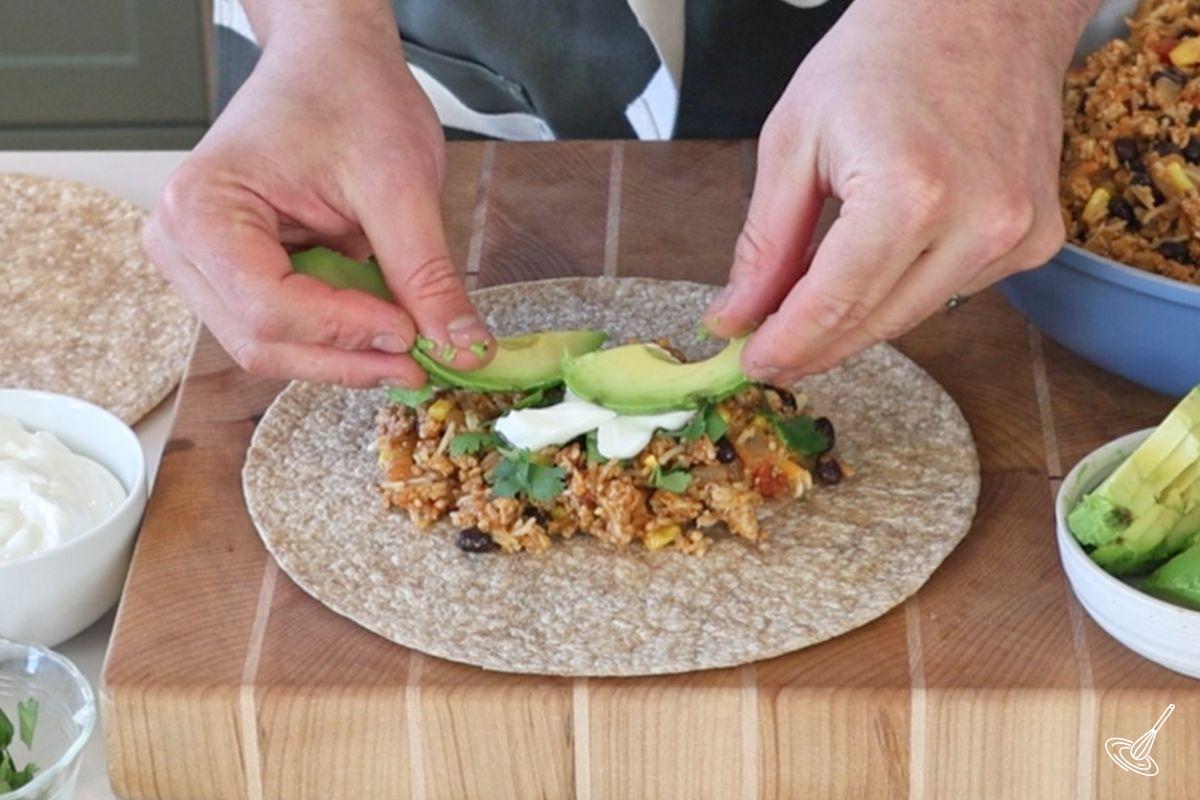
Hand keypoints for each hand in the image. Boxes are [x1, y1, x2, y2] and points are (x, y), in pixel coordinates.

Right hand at [142, 7, 491, 387]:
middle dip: (346, 359)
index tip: (413, 337)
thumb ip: (425, 274)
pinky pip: (283, 330)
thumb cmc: (349, 95)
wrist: (332, 61)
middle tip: (420, 361)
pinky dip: (337, 338)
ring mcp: (201, 265)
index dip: (346, 334)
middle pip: (262, 341)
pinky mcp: (232, 276)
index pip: (269, 307)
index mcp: (199, 209)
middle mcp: (181, 244)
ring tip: (408, 342)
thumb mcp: (399, 183)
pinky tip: (383, 325)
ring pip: (271, 346)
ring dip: (343, 356)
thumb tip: (461, 347)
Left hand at [706, 0, 1095, 381]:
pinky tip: (883, 259)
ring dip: (856, 320)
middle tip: (768, 350)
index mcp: (908, 193)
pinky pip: (953, 292)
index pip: (833, 305)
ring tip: (809, 304)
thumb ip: (765, 241)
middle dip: (814, 345)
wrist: (984, 8)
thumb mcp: (794, 139)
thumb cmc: (885, 54)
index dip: (785, 344)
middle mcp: (976, 223)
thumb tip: (737, 315)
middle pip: (874, 323)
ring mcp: (1015, 235)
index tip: (751, 363)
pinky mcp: (1037, 239)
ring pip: (912, 317)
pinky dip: (906, 290)